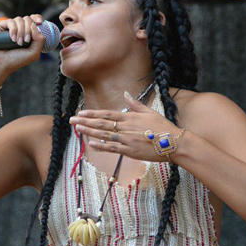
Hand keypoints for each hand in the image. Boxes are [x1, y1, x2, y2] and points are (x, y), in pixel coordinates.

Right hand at [0, 14, 45, 74]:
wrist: (0, 64)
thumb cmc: (16, 60)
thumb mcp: (34, 53)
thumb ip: (40, 40)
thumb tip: (35, 25)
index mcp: (28, 34)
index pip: (34, 20)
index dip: (37, 18)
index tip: (39, 22)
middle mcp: (20, 29)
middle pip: (28, 19)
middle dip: (29, 30)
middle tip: (26, 41)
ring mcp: (10, 27)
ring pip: (20, 19)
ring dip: (21, 31)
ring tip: (18, 43)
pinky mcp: (1, 25)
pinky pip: (10, 21)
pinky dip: (14, 30)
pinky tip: (12, 39)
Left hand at [69, 91, 184, 162]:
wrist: (173, 142)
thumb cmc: (163, 127)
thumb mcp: (150, 112)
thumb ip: (135, 104)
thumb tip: (126, 93)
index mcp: (130, 117)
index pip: (107, 114)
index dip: (93, 113)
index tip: (81, 112)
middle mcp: (126, 127)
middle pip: (101, 123)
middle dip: (85, 121)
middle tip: (71, 120)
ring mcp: (127, 139)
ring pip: (104, 135)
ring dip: (89, 132)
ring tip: (77, 129)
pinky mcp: (130, 151)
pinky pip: (112, 148)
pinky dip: (101, 146)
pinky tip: (91, 143)